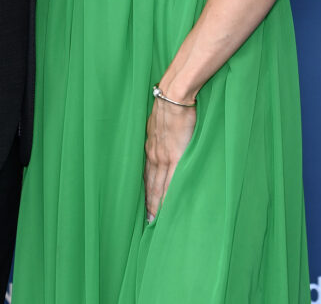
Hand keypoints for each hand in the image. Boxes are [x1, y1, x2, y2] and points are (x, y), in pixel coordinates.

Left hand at [144, 98, 195, 220]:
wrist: (174, 97)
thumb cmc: (169, 107)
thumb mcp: (157, 123)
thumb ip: (158, 136)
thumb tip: (161, 141)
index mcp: (150, 148)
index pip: (147, 176)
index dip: (146, 192)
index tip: (144, 207)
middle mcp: (154, 155)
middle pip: (151, 185)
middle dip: (149, 203)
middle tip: (148, 223)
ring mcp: (163, 157)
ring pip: (159, 186)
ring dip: (157, 204)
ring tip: (156, 221)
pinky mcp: (175, 156)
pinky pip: (171, 182)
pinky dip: (168, 196)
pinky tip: (168, 207)